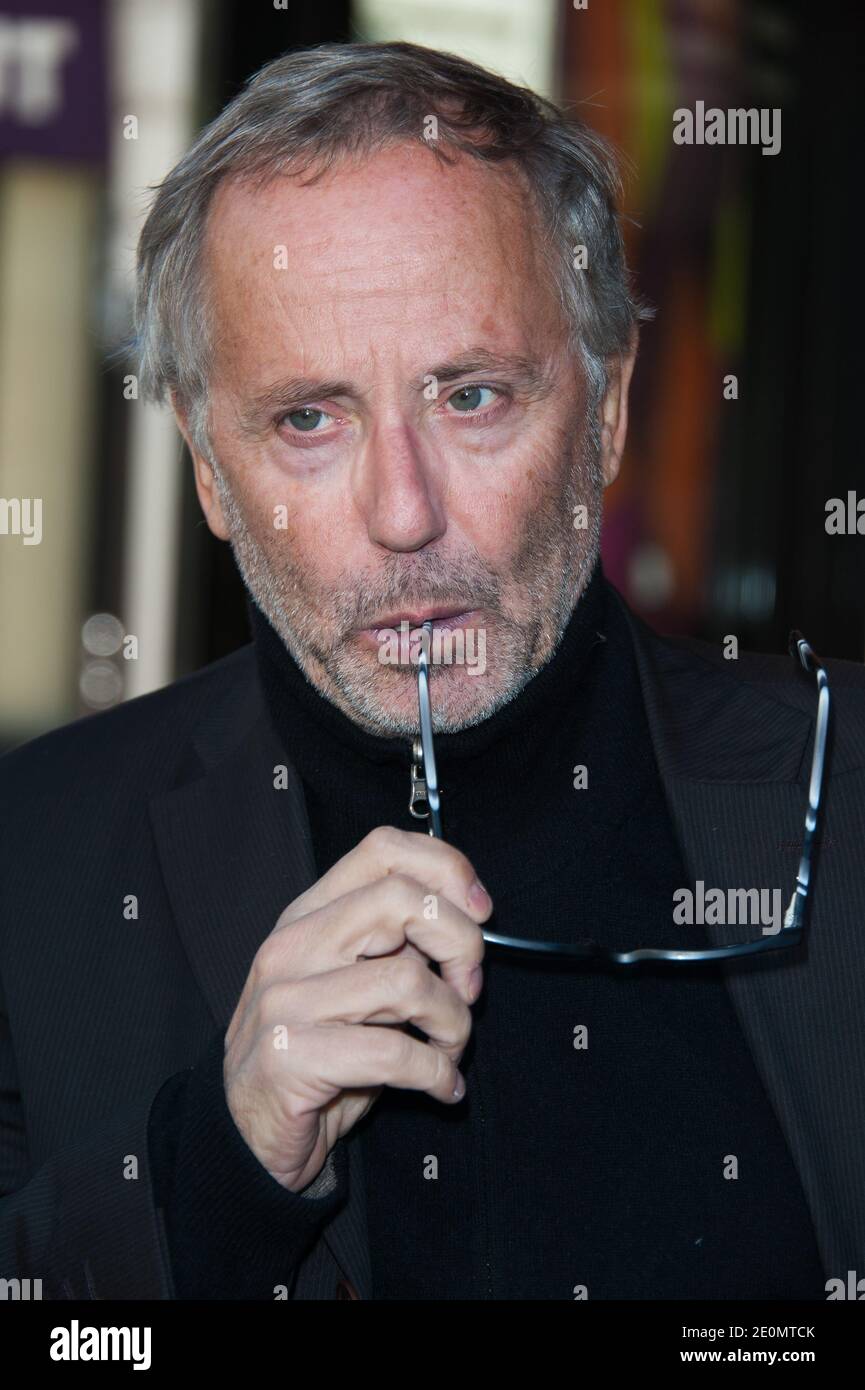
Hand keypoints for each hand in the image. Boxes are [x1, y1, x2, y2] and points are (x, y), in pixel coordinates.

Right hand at [223, 826, 490, 1191]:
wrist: (247, 1134)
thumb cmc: (317, 1057)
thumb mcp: (353, 986)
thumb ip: (394, 946)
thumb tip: (469, 924)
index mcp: (309, 916)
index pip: (383, 850)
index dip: (446, 869)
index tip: (479, 912)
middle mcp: (293, 946)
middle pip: (402, 900)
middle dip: (460, 944)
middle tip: (467, 989)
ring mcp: (286, 999)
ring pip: (407, 979)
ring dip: (453, 1022)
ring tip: (450, 1047)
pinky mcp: (290, 1056)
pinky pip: (393, 1052)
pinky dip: (436, 1072)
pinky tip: (441, 1086)